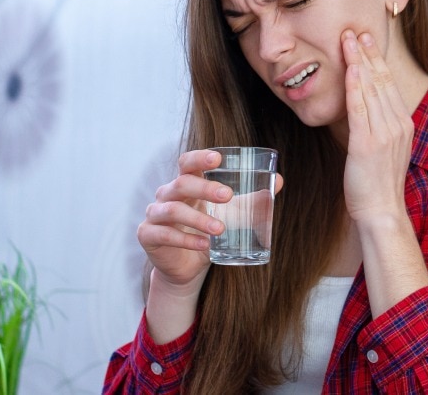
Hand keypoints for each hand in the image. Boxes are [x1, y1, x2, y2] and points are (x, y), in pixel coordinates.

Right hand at [137, 149, 284, 342]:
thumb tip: (279, 181)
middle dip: (205, 188)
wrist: (188, 269)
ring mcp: (155, 215)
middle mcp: (167, 195)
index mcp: (186, 184)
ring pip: (172, 209)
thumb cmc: (208, 233)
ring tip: (220, 229)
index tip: (218, 159)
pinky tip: (204, 246)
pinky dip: (186, 240)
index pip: (187, 163)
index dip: (200, 158)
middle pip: (181, 183)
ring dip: (198, 218)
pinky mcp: (148, 235)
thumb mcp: (231, 216)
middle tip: (228, 196)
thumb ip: (252, 199)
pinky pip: (164, 234)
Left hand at [340, 30, 413, 228]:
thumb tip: (362, 109)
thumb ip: (376, 126)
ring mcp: (384, 133)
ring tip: (348, 40)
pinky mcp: (368, 144)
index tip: (366, 40)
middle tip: (356, 29)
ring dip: (359, 62)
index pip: (389, 83)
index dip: (376, 60)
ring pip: (371, 89)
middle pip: (381, 80)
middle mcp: (398, 124)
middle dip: (367, 53)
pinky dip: (355, 87)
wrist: (381, 210)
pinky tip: (350, 69)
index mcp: (403, 124)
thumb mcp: (382, 148)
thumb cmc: (376, 183)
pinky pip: (361, 109)